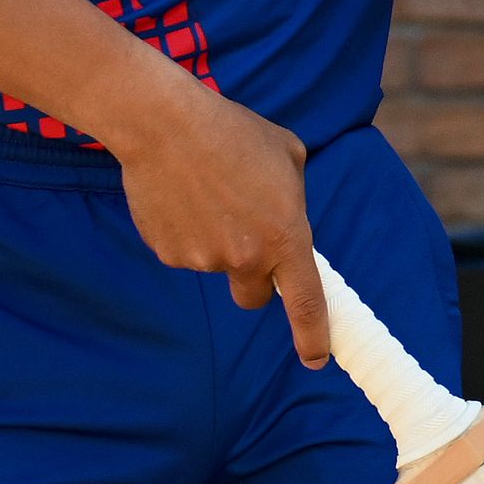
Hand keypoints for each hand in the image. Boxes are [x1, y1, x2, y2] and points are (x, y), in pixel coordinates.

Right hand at [107, 83, 333, 366]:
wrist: (166, 125)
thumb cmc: (234, 132)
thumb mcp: (288, 155)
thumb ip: (294, 197)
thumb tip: (287, 216)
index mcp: (285, 235)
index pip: (305, 301)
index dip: (313, 335)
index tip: (317, 358)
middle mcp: (245, 257)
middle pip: (253, 296)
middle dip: (253, 279)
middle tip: (246, 236)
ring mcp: (202, 260)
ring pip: (217, 265)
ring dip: (217, 240)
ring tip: (208, 191)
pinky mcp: (168, 253)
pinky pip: (185, 252)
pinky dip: (187, 231)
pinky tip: (182, 196)